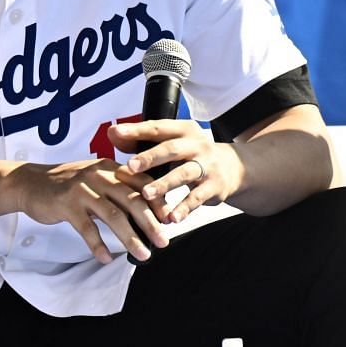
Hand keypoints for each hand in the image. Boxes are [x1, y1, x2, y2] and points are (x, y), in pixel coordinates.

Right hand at [13, 157, 166, 261]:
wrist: (30, 182)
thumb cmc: (68, 185)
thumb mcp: (96, 179)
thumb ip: (119, 190)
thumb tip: (149, 213)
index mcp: (110, 168)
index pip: (142, 182)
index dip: (159, 201)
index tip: (171, 220)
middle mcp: (99, 175)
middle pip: (133, 200)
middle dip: (151, 223)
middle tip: (163, 241)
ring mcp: (82, 190)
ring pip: (113, 216)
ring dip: (130, 238)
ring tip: (143, 255)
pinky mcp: (66, 205)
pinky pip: (86, 228)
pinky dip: (97, 245)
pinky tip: (106, 258)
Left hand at [107, 118, 246, 223]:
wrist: (233, 168)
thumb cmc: (191, 154)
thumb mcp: (171, 143)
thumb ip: (141, 140)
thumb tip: (112, 133)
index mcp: (182, 130)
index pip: (157, 128)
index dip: (137, 130)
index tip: (116, 132)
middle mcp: (196, 145)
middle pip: (171, 149)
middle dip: (150, 157)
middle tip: (130, 166)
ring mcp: (207, 166)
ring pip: (183, 174)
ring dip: (164, 184)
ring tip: (146, 194)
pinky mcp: (214, 187)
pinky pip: (197, 198)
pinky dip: (184, 208)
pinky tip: (171, 218)